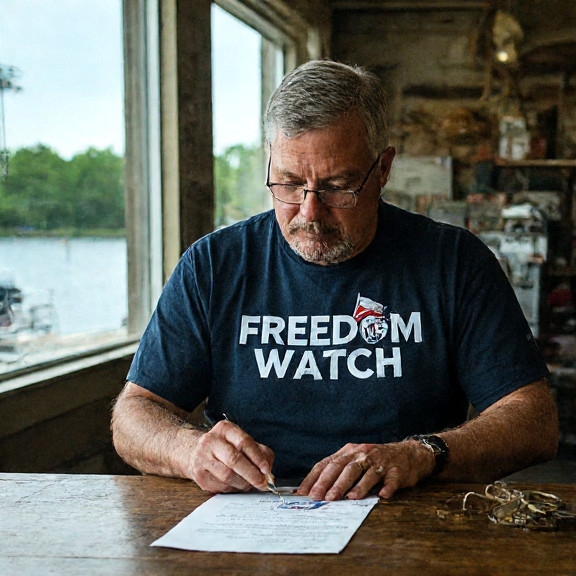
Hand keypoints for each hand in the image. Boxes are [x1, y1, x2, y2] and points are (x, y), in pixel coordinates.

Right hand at [179, 419, 274, 493]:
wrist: (194, 453)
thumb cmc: (225, 448)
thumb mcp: (240, 442)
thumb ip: (259, 452)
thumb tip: (268, 470)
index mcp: (225, 429)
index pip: (244, 442)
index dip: (257, 457)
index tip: (266, 469)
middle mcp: (211, 441)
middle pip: (234, 460)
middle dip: (252, 474)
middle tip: (262, 482)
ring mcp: (202, 458)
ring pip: (228, 476)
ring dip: (243, 483)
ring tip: (249, 484)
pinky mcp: (199, 476)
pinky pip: (221, 486)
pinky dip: (233, 488)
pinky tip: (236, 485)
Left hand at [297, 440, 434, 500]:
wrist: (408, 454)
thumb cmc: (375, 460)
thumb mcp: (355, 458)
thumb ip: (338, 471)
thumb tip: (315, 489)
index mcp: (349, 451)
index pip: (328, 463)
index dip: (315, 478)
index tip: (304, 492)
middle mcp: (363, 454)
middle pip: (344, 468)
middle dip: (331, 483)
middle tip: (321, 497)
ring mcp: (380, 462)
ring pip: (365, 473)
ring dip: (356, 486)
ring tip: (347, 498)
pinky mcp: (397, 471)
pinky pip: (391, 480)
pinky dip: (387, 487)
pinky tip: (382, 495)